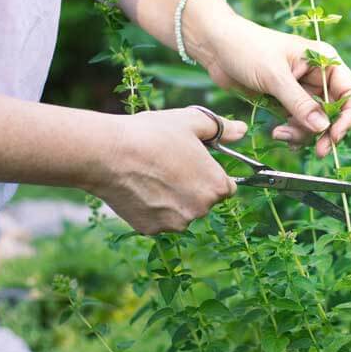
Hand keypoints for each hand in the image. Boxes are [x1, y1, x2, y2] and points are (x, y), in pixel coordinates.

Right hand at [89, 107, 246, 234]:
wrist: (108, 153)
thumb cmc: (153, 134)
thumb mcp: (192, 122)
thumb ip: (222, 128)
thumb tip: (243, 131)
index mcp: (217, 187)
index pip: (226, 186)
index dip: (211, 173)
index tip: (194, 163)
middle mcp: (201, 210)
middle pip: (204, 200)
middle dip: (193, 186)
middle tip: (169, 164)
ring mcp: (175, 223)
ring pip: (181, 211)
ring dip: (173, 198)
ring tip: (152, 174)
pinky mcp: (150, 230)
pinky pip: (159, 219)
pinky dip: (152, 207)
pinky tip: (140, 187)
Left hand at [184, 0, 350, 157]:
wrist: (216, 47)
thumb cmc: (246, 48)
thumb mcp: (274, 75)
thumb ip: (300, 103)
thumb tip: (323, 127)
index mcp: (323, 60)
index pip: (350, 92)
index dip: (347, 116)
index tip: (333, 135)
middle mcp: (318, 76)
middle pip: (334, 112)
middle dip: (325, 132)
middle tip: (317, 151)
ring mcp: (302, 90)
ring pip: (315, 122)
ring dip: (303, 134)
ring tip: (280, 135)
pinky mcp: (286, 101)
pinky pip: (298, 123)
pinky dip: (292, 133)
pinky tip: (278, 134)